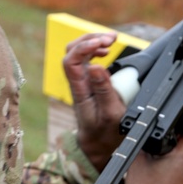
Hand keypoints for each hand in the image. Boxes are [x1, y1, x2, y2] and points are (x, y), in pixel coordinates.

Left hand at [64, 32, 126, 170]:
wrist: (98, 144)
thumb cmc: (105, 133)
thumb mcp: (110, 114)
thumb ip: (104, 91)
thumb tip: (96, 66)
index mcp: (80, 90)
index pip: (71, 61)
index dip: (84, 48)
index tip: (102, 44)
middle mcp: (77, 82)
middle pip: (71, 50)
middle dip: (90, 39)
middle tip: (111, 39)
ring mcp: (81, 80)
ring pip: (77, 52)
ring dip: (93, 41)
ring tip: (112, 40)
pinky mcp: (88, 80)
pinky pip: (86, 58)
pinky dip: (96, 48)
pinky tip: (107, 50)